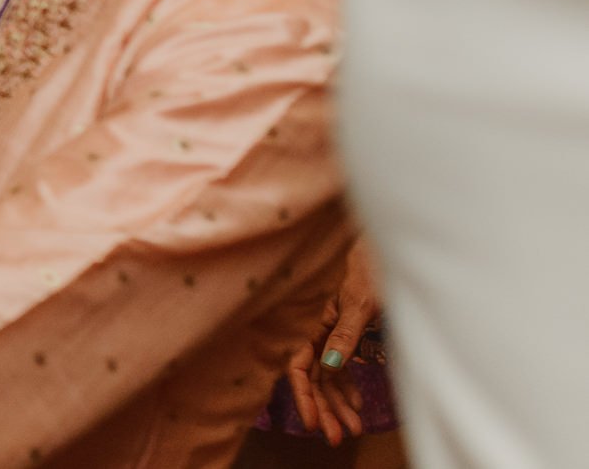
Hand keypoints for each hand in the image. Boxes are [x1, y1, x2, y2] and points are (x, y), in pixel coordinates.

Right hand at [284, 239, 382, 446]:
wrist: (382, 245)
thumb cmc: (368, 266)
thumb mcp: (359, 301)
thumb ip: (343, 334)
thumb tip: (329, 365)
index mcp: (312, 321)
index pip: (299, 366)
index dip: (303, 396)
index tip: (312, 423)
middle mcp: (317, 329)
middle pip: (313, 376)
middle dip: (324, 409)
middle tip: (336, 437)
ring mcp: (331, 332)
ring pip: (328, 375)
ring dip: (337, 403)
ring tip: (351, 429)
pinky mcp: (347, 333)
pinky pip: (341, 366)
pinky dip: (347, 386)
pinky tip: (355, 404)